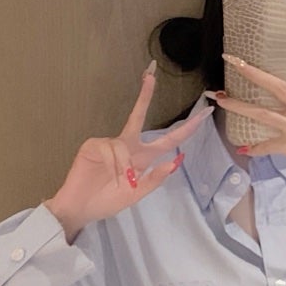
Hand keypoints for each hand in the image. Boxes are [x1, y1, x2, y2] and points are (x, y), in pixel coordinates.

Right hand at [45, 62, 209, 239]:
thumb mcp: (136, 195)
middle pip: (139, 117)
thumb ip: (155, 179)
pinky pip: (109, 148)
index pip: (168, 141)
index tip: (204, 115)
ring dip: (124, 166)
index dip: (186, 130)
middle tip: (150, 76)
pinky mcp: (93, 145)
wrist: (81, 210)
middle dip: (144, 96)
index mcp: (142, 158)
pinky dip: (112, 163)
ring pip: (124, 145)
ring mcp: (109, 144)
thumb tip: (175, 161)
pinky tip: (106, 173)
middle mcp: (127, 147)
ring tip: (118, 182)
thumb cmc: (107, 202)